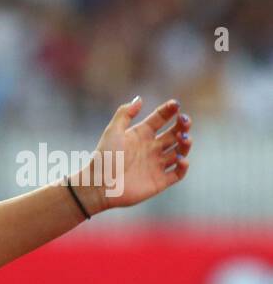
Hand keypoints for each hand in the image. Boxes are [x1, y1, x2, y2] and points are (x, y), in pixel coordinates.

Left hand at [78, 97, 191, 211]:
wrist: (98, 185)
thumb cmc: (104, 158)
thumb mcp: (113, 131)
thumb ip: (125, 114)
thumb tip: (139, 98)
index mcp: (141, 134)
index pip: (160, 119)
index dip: (169, 111)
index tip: (176, 104)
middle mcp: (151, 148)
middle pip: (174, 134)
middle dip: (183, 126)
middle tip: (184, 121)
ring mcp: (156, 164)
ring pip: (179, 151)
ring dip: (185, 143)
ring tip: (183, 138)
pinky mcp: (159, 181)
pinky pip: (178, 173)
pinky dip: (183, 166)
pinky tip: (181, 158)